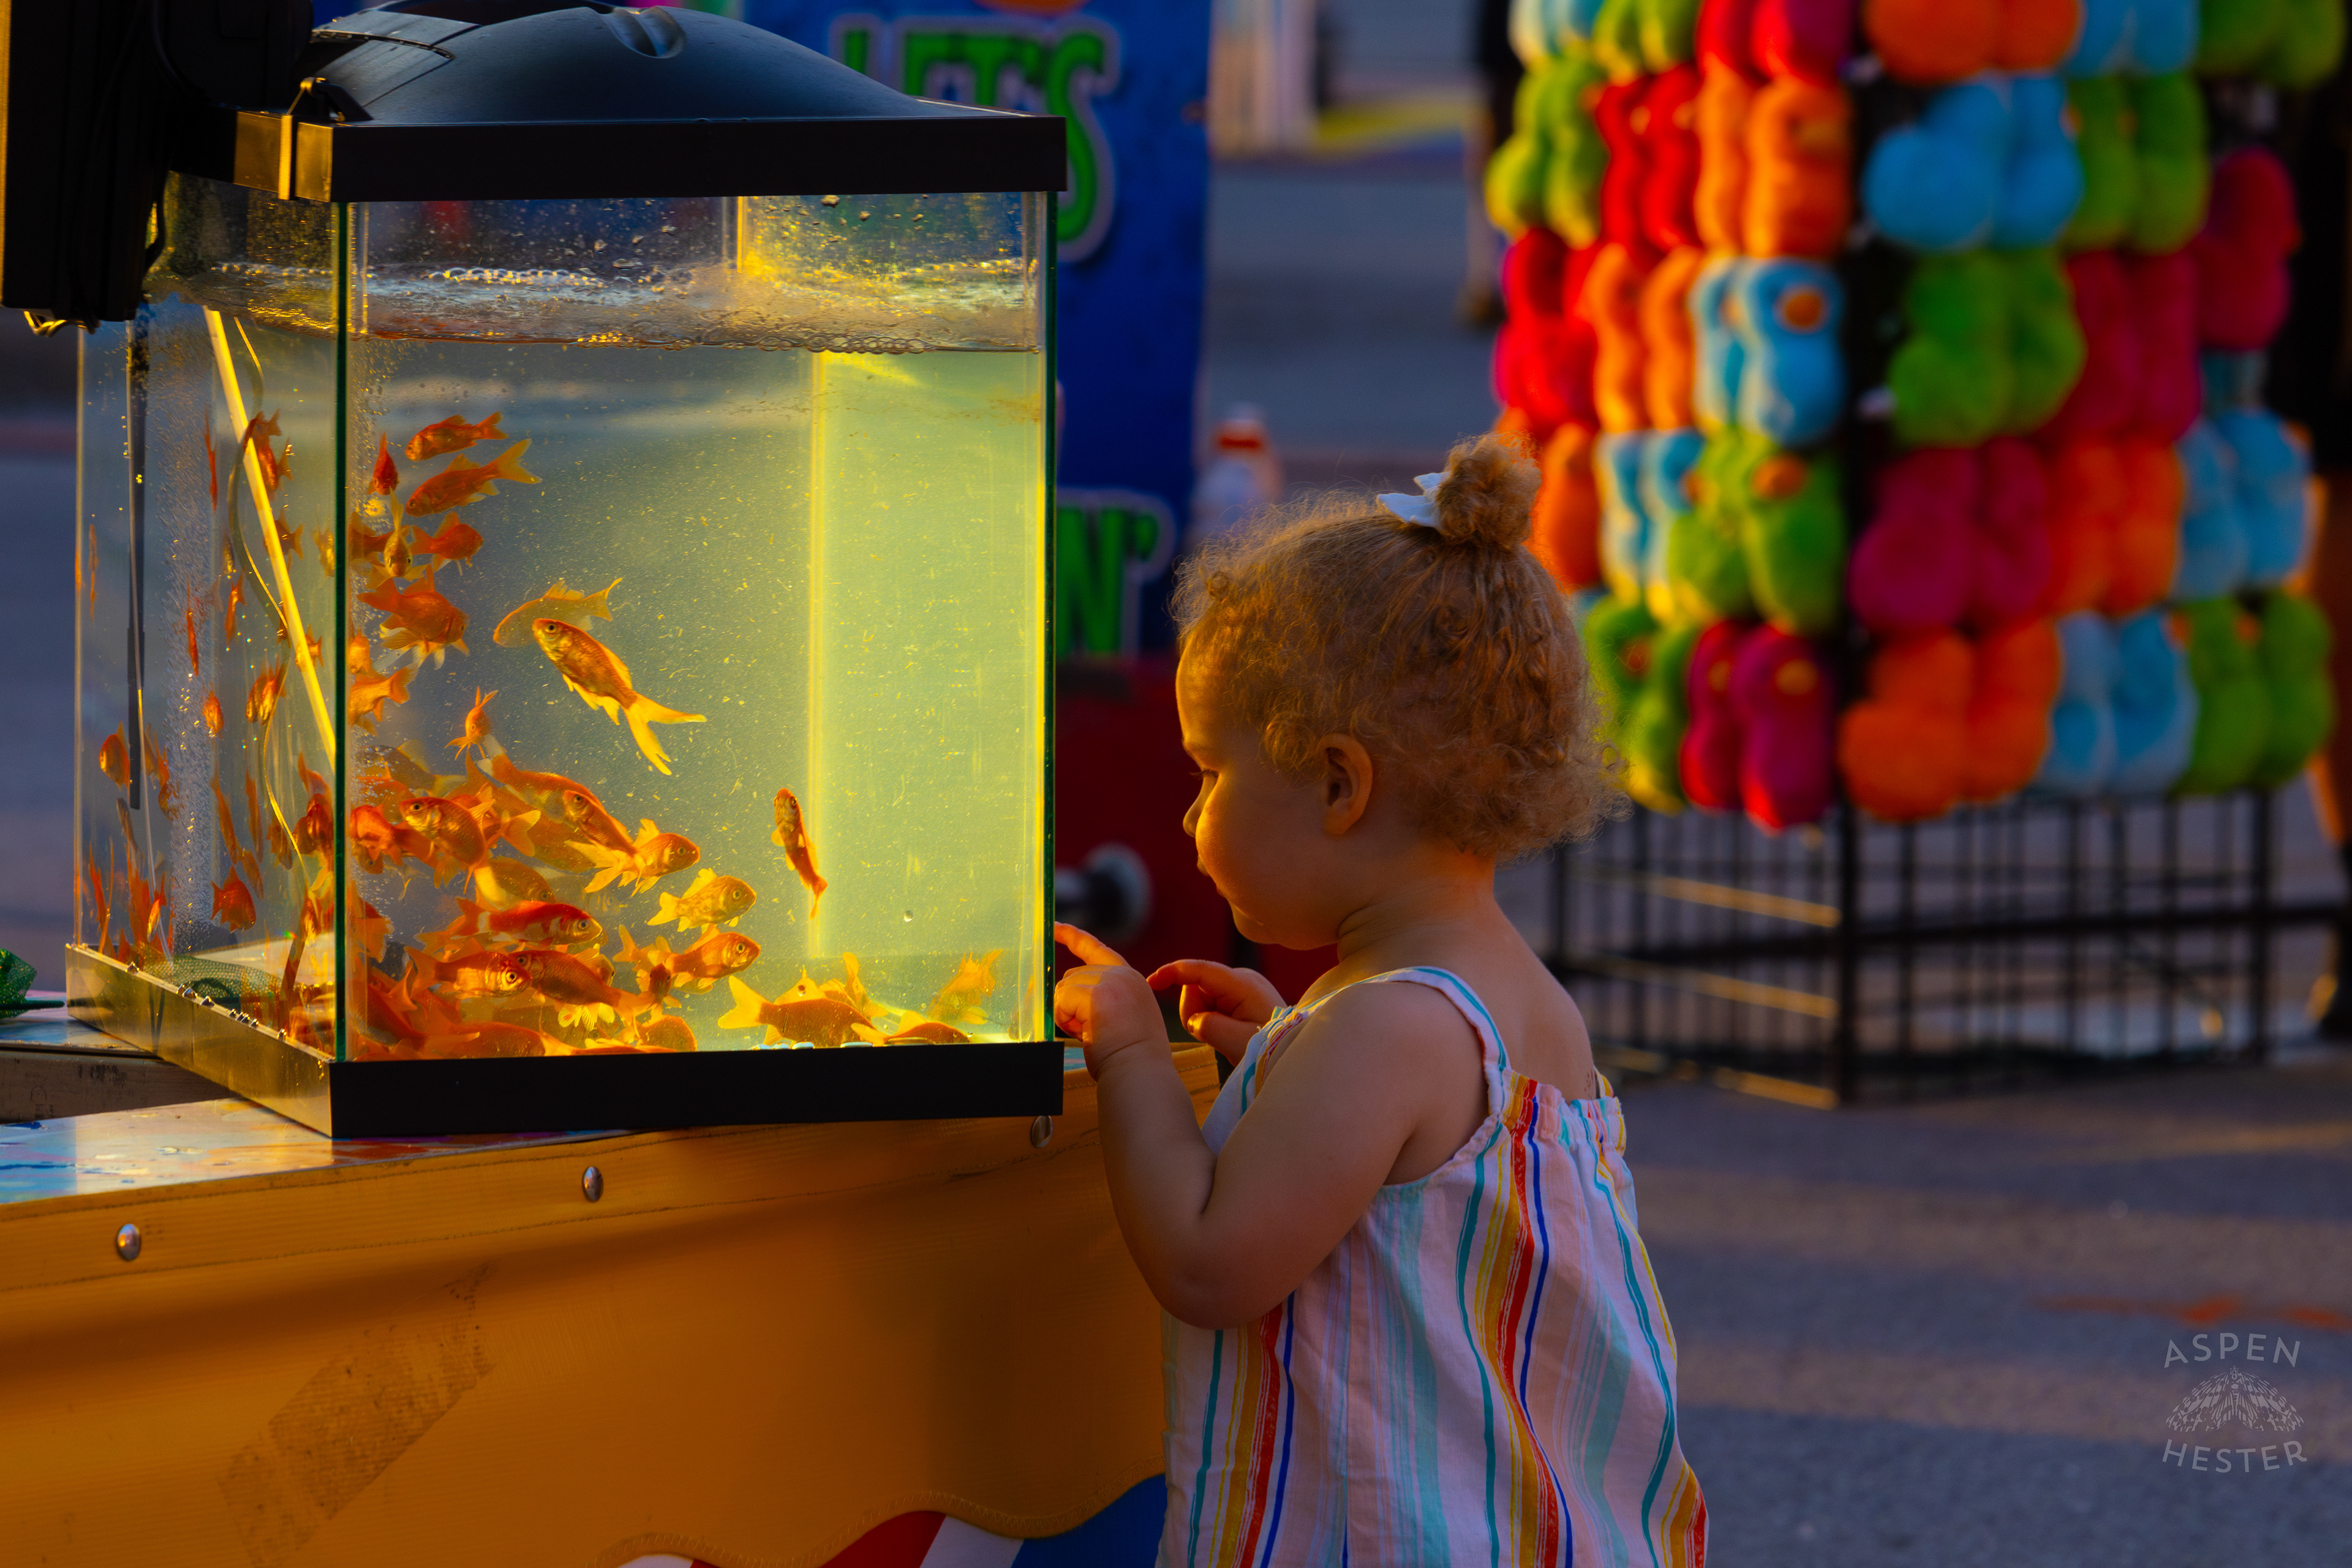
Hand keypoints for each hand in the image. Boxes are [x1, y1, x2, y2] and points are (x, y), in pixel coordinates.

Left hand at [1054, 924, 1166, 1076]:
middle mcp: (1123, 974)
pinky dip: (1066, 1019)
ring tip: (1093, 1034)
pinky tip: (1086, 1033)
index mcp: (1131, 979)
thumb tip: (1066, 998)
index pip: (1096, 949)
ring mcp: (1112, 980)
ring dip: (1069, 1014)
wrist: (1141, 1073)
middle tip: (1089, 1031)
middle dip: (1070, 1003)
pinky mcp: (1098, 992)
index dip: (1072, 936)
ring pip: (1065, 988)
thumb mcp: (1120, 1017)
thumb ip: (1100, 999)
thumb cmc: (1129, 1058)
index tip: (1054, 927)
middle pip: (1073, 976)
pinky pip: (1062, 999)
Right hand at [1144, 959, 1282, 1061]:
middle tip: (1215, 1036)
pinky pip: (1211, 1004)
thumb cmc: (1272, 1048)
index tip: (1151, 983)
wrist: (1294, 1052)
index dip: (1172, 972)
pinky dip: (1211, 1019)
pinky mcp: (1240, 996)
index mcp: (1242, 984)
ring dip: (1203, 1018)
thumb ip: (1208, 1026)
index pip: (1200, 970)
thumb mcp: (1238, 1042)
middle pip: (1196, 986)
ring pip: (1201, 997)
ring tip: (1225, 1037)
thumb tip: (1195, 1019)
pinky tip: (1227, 1032)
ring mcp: (1241, 986)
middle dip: (1194, 1011)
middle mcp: (1241, 978)